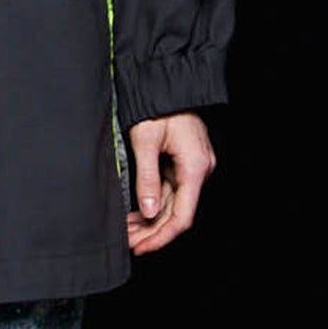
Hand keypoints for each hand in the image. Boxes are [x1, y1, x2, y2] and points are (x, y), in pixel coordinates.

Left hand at [126, 111, 215, 254]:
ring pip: (174, 203)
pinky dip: (155, 203)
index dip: (161, 237)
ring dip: (152, 219)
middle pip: (178, 213)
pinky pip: (171, 190)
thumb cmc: (157, 104)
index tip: (141, 248)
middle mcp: (200, 169)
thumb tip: (148, 211)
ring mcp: (193, 166)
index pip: (182, 217)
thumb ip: (147, 178)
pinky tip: (137, 213)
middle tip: (128, 242)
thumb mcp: (146, 141)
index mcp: (195, 167)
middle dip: (152, 231)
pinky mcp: (185, 161)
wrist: (166, 81)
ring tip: (128, 230)